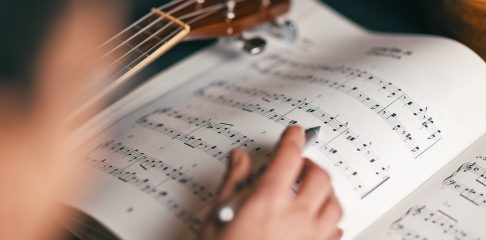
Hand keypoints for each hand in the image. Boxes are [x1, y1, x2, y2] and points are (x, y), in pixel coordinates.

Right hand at [202, 126, 342, 239]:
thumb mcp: (218, 216)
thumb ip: (232, 182)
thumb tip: (239, 159)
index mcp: (268, 201)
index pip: (289, 157)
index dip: (293, 139)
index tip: (295, 133)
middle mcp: (295, 217)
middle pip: (319, 177)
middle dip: (311, 165)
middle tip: (300, 165)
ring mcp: (309, 238)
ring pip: (334, 204)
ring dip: (325, 192)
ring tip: (312, 191)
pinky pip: (335, 233)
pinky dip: (330, 221)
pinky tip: (319, 222)